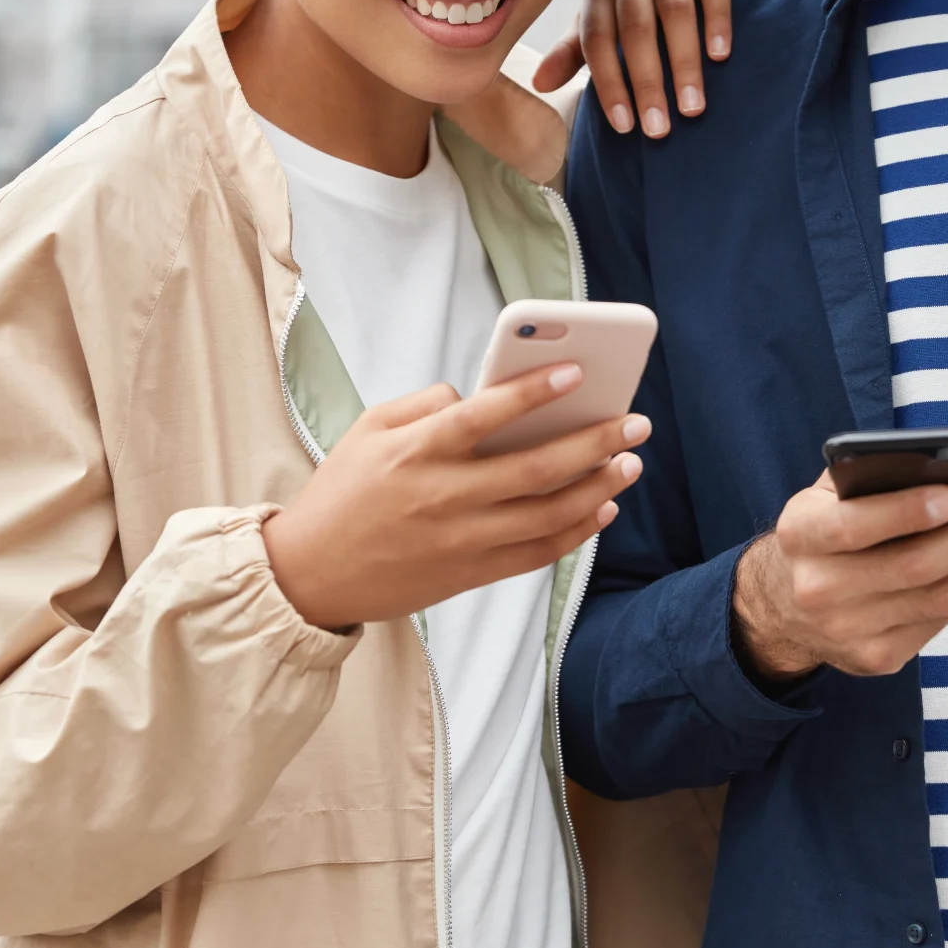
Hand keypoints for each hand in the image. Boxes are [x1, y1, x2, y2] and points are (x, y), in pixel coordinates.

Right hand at [263, 365, 649, 631]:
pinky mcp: (471, 574)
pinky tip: (601, 507)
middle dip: (595, 442)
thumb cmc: (342, 492)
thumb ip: (424, 405)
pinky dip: (577, 531)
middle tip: (635, 422)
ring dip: (598, 487)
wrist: (311, 574)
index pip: (484, 415)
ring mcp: (462, 540)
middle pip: (535, 468)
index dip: (532, 392)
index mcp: (415, 452)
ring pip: (548, 514)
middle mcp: (444, 497)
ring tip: (629, 463)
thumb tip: (481, 397)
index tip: (576, 373)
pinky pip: (537, 553)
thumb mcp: (367, 429)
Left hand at [531, 0, 743, 136]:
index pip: (597, 40)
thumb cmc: (643, 0)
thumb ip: (575, 51)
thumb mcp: (605, 21)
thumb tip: (539, 85)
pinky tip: (720, 56)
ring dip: (682, 62)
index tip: (624, 127)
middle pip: (635, 30)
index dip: (608, 84)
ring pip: (674, 10)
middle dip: (646, 83)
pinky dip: (717, 21)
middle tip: (659, 128)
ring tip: (692, 107)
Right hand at [731, 473, 947, 683]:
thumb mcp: (827, 497)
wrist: (784, 605)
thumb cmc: (823, 533)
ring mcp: (847, 632)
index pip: (853, 525)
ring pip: (937, 599)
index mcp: (799, 535)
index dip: (907, 511)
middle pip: (913, 567)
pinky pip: (938, 620)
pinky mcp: (875, 658)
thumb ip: (871, 481)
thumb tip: (947, 473)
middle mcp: (818, 589)